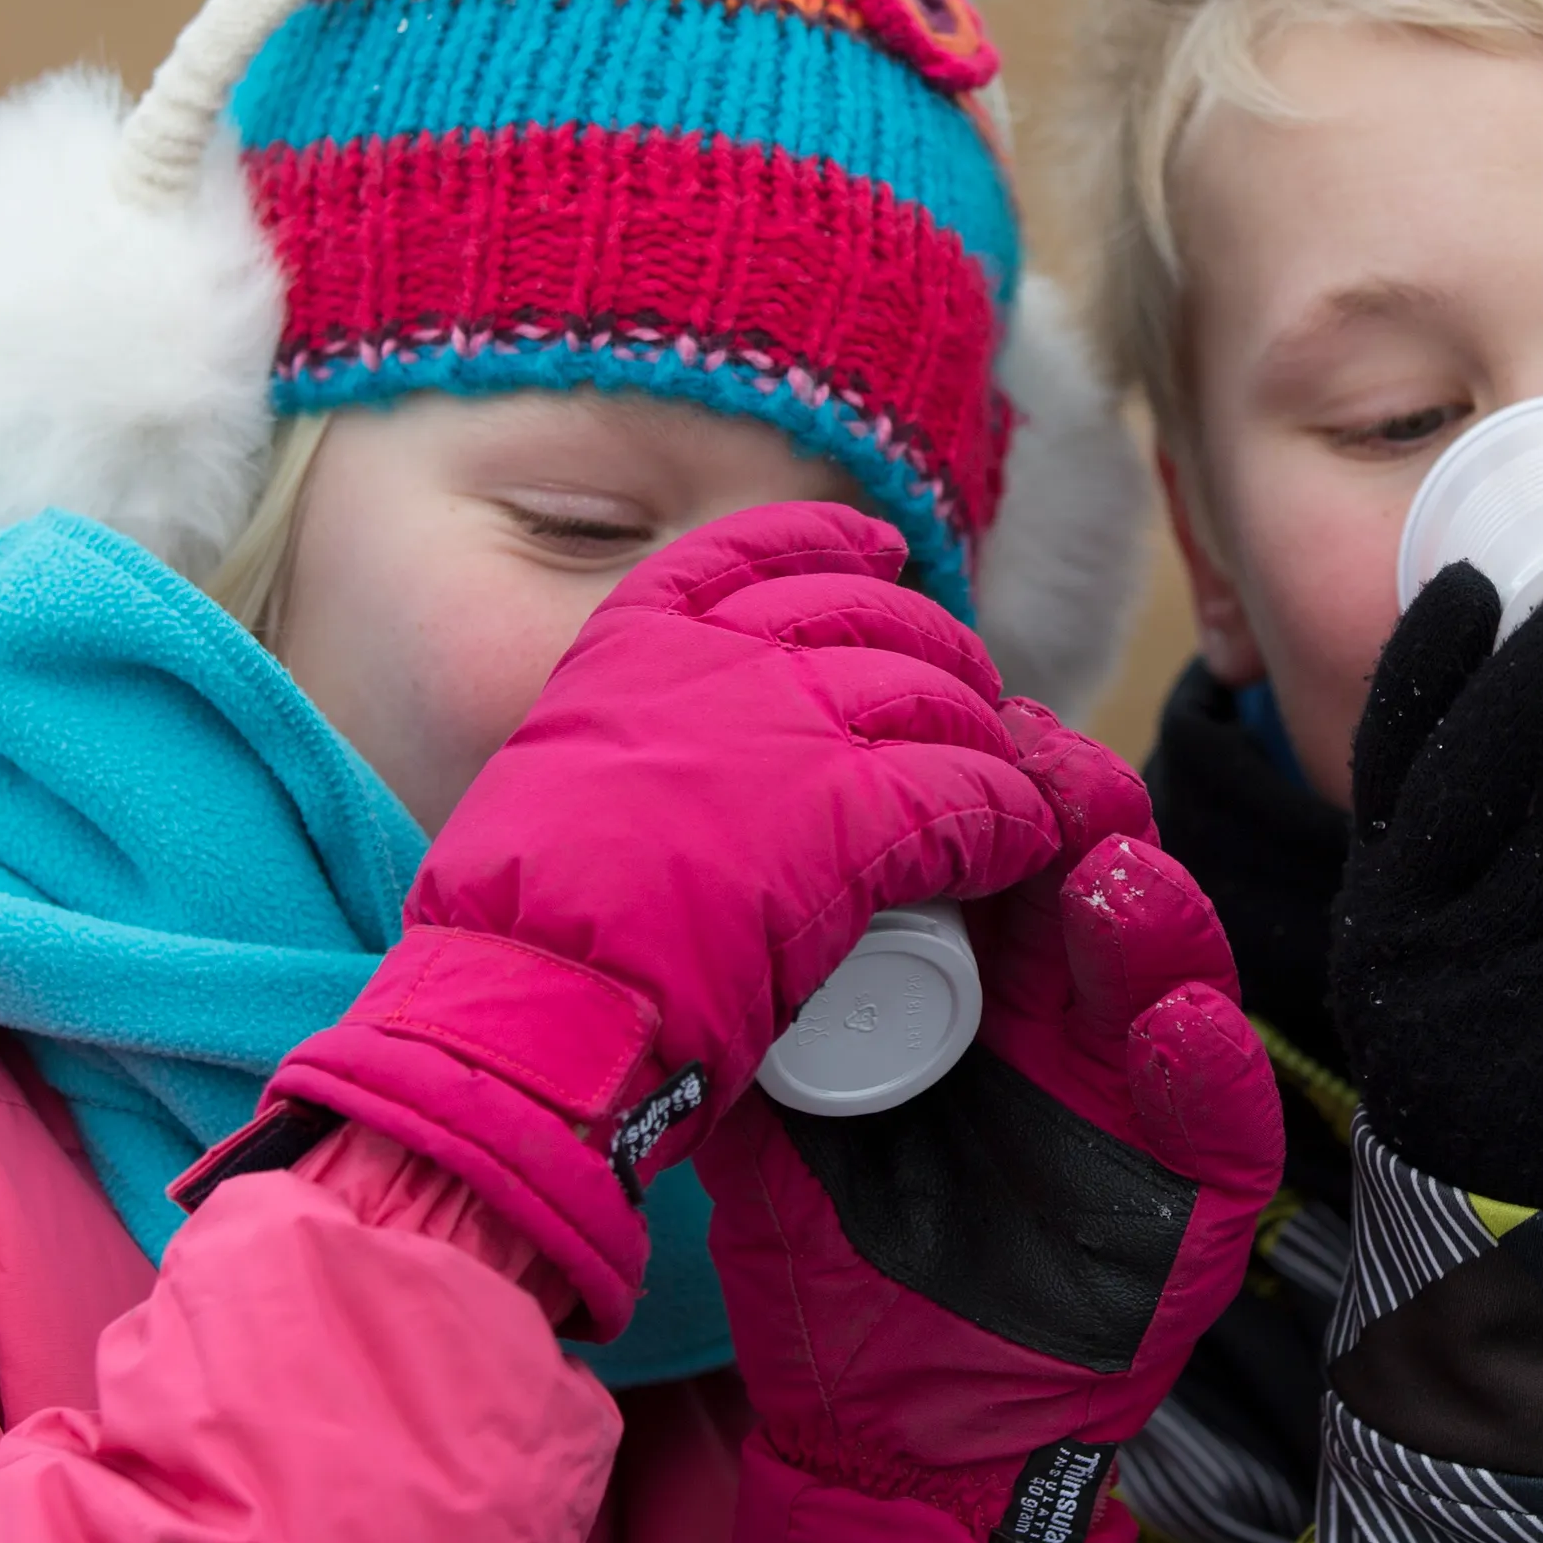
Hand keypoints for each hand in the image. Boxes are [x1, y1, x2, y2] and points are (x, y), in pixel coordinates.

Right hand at [185, 502, 1060, 1335]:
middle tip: (968, 701)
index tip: (881, 552)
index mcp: (636, 644)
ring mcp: (792, 725)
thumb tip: (665, 774)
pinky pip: (970, 794)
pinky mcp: (856, 811)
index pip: (752, 549)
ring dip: (986, 741)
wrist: (531, 998)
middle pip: (874, 617)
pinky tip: (1021, 841)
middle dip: (938, 652)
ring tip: (1004, 782)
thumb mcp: (554, 783)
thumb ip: (624, 750)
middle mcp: (721, 661)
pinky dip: (1008, 817)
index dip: (831, 544)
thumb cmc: (521, 932)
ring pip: (937, 699)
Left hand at [698, 702, 1281, 1542]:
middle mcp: (1079, 1017)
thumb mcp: (782, 1108)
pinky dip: (1208, 1066)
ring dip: (1154, 915)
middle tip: (1035, 765)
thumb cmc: (840, 1259)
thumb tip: (681, 880)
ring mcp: (1147, 1097)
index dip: (996, 782)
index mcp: (987, 980)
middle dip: (1080, 812)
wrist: (887, 1436)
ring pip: (1183, 974)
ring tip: (1107, 875)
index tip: (957, 722)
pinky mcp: (1202, 1193)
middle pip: (1109, 878)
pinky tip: (1175, 1029)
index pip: (1011, 848)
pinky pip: (1228, 1118)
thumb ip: (764, 1003)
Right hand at [1328, 563, 1542, 1209]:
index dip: (1420, 657)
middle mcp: (1399, 930)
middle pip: (1461, 767)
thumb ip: (1503, 841)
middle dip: (1534, 672)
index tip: (1470, 574)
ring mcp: (1460, 989)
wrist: (1512, 1230)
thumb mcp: (1473, 937)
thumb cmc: (1519, 1047)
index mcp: (1380, 892)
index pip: (1380, 750)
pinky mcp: (1540, 1044)